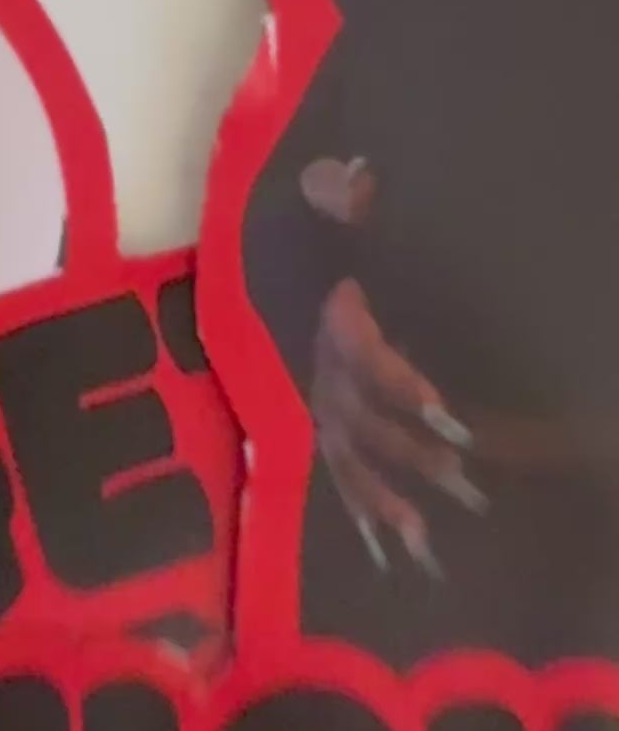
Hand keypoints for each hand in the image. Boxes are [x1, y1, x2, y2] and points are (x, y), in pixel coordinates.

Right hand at [302, 157, 485, 576]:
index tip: (450, 418)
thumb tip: (354, 180)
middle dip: (413, 458)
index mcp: (326, 317)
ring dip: (388, 502)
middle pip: (363, 421)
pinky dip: (360, 512)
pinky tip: (389, 550)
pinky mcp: (314, 418)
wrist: (264, 252)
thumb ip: (339, 197)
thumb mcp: (323, 206)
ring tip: (426, 545)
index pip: (365, 358)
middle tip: (467, 489)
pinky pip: (334, 470)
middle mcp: (314, 366)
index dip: (404, 388)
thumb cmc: (303, 231)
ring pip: (348, 458)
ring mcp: (312, 398)